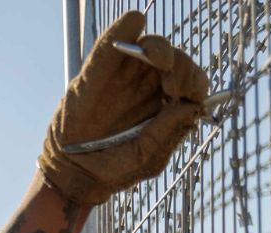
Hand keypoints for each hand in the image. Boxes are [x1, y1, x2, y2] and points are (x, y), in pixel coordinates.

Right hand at [38, 11, 207, 205]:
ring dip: (161, 49)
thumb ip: (168, 133)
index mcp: (168, 106)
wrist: (75, 172)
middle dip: (182, 67)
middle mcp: (151, 86)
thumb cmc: (115, 167)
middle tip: (172, 86)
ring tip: (160, 64)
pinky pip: (112, 43)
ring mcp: (126, 75)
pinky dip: (124, 29)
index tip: (184, 96)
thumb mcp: (147, 157)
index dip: (195, 83)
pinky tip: (134, 22)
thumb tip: (192, 106)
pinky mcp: (98, 70)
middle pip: (179, 60)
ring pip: (153, 46)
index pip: (194, 83)